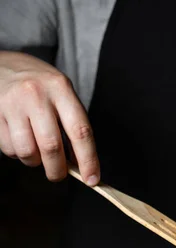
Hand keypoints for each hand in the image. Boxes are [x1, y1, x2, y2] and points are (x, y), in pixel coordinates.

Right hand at [0, 51, 99, 183]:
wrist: (2, 65)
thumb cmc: (39, 86)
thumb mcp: (61, 94)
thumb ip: (72, 126)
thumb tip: (79, 165)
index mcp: (60, 88)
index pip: (80, 131)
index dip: (88, 160)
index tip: (92, 180)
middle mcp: (36, 94)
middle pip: (51, 147)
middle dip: (57, 170)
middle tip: (58, 174)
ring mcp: (13, 104)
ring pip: (28, 152)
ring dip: (35, 162)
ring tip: (36, 151)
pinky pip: (9, 149)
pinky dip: (17, 153)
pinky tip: (20, 139)